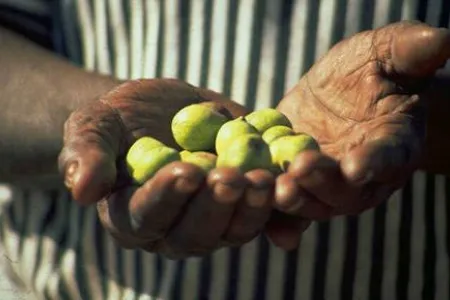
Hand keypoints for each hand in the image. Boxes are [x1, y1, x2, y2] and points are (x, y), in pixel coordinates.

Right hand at [59, 79, 278, 257]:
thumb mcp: (95, 124)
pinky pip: (267, 215)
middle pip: (196, 233)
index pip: (147, 216)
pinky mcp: (245, 204)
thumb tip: (82, 191)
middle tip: (230, 177)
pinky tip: (294, 190)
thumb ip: (86, 153)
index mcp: (134, 216)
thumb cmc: (122, 120)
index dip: (166, 197)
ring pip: (234, 229)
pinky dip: (283, 209)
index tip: (183, 171)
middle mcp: (176, 229)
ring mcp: (215, 220)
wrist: (164, 111)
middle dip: (215, 206)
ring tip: (266, 179)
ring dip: (252, 209)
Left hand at [275, 21, 449, 218]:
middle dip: (323, 182)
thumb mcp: (385, 53)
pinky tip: (256, 214)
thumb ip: (409, 51)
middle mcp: (362, 176)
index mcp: (392, 145)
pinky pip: (287, 204)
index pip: (388, 156)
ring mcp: (327, 185)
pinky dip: (274, 214)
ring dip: (295, 200)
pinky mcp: (296, 182)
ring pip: (313, 201)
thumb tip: (442, 39)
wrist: (342, 93)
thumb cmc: (370, 70)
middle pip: (345, 189)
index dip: (375, 161)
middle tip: (300, 172)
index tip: (357, 165)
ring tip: (276, 189)